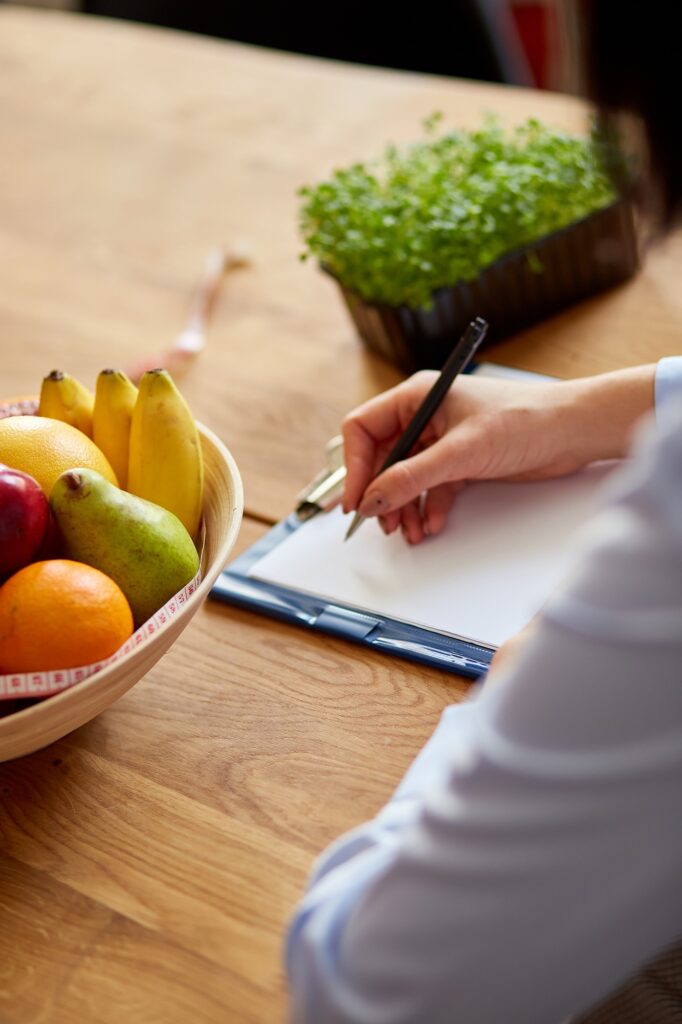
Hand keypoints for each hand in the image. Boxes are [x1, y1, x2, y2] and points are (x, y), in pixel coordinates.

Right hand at [342, 365, 654, 543]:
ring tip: (408, 531)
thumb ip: (413, 477)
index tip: (357, 500)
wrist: (574, 431)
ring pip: (406, 478)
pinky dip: (428, 508)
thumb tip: (374, 498)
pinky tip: (431, 524)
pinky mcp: (462, 462)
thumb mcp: (461, 451)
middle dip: (381, 493)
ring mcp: (443, 440)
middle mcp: (425, 416)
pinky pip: (432, 488)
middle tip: (382, 523)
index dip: (355, 466)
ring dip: (404, 507)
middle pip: (382, 459)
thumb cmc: (525, 418)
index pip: (363, 429)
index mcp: (416, 396)